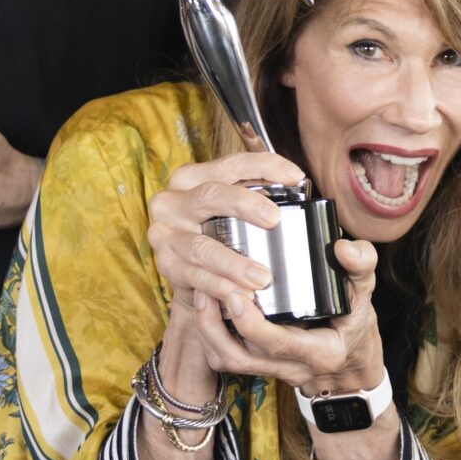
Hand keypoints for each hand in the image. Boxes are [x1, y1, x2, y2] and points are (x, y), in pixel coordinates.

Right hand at [147, 149, 307, 305]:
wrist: (187, 272)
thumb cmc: (216, 233)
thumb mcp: (230, 208)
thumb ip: (254, 196)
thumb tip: (296, 189)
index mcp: (192, 178)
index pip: (231, 164)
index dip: (264, 166)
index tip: (295, 177)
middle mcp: (172, 201)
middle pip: (210, 195)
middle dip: (245, 205)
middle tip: (274, 219)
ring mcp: (164, 234)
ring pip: (201, 246)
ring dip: (234, 263)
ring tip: (262, 277)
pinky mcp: (165, 265)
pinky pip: (195, 276)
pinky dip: (220, 287)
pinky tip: (241, 295)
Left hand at [174, 231, 396, 459]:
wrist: (354, 364)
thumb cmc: (357, 326)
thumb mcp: (367, 294)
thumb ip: (362, 266)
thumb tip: (344, 248)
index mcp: (321, 351)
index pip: (279, 344)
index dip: (251, 324)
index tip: (234, 294)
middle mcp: (294, 367)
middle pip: (241, 357)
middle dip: (215, 325)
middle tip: (207, 286)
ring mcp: (273, 370)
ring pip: (228, 362)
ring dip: (208, 331)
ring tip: (202, 293)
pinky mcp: (259, 367)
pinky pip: (226, 361)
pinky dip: (210, 337)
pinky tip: (207, 308)